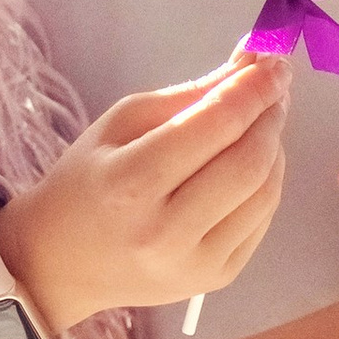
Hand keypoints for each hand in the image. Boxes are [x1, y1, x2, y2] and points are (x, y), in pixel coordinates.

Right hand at [1, 50, 289, 328]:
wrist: (62, 265)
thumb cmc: (86, 181)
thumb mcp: (119, 124)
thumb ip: (189, 95)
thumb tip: (253, 65)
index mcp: (131, 184)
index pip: (215, 126)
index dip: (254, 88)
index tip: (276, 60)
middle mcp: (167, 232)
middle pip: (249, 162)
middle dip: (270, 115)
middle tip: (273, 86)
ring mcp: (196, 264)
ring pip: (265, 193)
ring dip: (274, 147)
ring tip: (262, 121)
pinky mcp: (217, 279)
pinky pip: (262, 221)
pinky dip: (266, 182)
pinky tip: (252, 163)